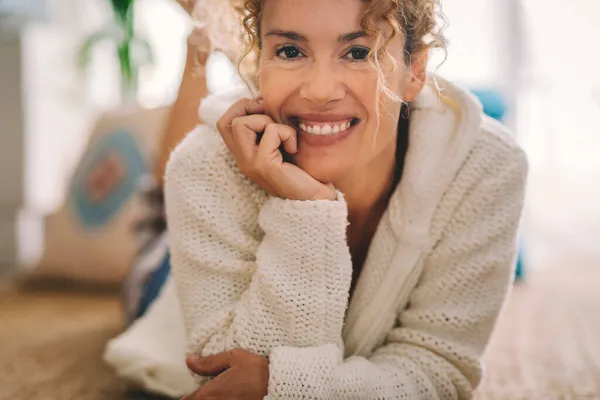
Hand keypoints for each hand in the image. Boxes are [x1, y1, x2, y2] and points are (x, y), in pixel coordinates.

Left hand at [182, 349, 268, 399]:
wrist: (279, 387)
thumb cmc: (259, 372)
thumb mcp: (235, 357)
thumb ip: (210, 361)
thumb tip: (190, 360)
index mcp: (209, 393)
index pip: (187, 399)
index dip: (189, 394)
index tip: (193, 389)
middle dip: (198, 397)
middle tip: (207, 390)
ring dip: (208, 399)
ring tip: (221, 392)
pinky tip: (229, 396)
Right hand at [216, 97, 335, 200]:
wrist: (316, 199)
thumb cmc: (304, 171)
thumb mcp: (282, 143)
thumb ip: (270, 125)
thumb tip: (264, 97)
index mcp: (245, 154)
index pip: (224, 122)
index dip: (243, 108)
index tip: (267, 112)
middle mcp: (243, 160)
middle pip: (225, 120)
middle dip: (248, 109)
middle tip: (270, 119)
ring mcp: (251, 164)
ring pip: (240, 124)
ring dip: (266, 121)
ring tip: (282, 136)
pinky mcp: (264, 166)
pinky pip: (271, 132)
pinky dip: (286, 133)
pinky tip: (295, 148)